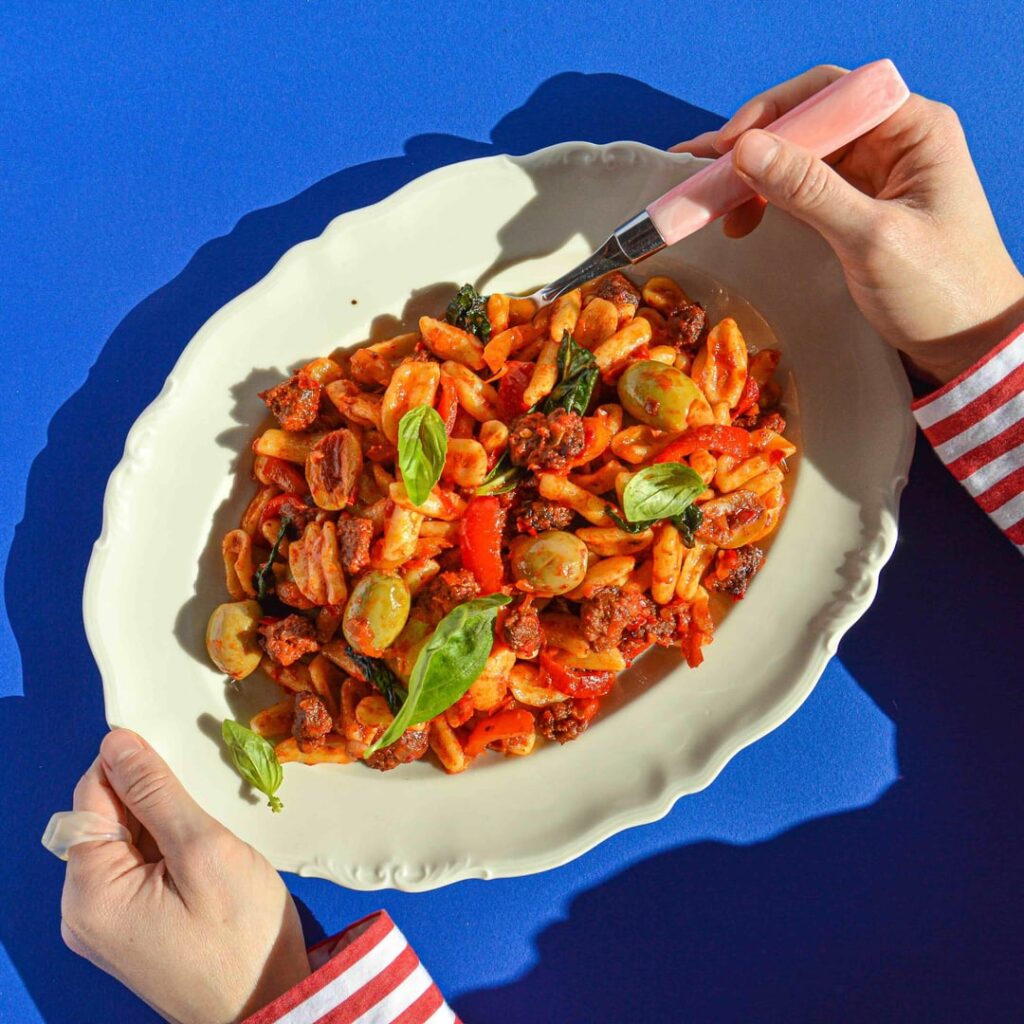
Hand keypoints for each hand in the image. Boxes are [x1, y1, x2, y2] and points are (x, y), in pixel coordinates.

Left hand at [60, 730, 309, 1022]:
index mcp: (89, 891)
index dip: (132, 765)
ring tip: (209, 836)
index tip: (179, 757)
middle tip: (204, 804)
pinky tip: (203, 858)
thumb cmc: (241, 933)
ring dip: (164, 824)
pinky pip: (137, 870)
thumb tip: (116, 742)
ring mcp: (104, 925)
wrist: (268, 1004)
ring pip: (125, 843)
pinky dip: (167, 851)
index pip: (93, 796)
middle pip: (106, 820)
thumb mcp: (203, 850)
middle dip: (152, 799)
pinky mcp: (129, 931)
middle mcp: (82, 911)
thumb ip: (156, 793)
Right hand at [672, 65, 1023, 384]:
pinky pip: (801, 190)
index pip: (830, 94)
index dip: (774, 113)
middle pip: (807, 122)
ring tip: (710, 205)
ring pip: (798, 157)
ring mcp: (874, 175)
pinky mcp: (857, 208)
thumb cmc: (939, 291)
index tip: (728, 148)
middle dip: (752, 149)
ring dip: (753, 177)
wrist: (968, 345)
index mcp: (912, 129)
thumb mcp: (870, 238)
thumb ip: (808, 191)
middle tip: (701, 177)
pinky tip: (739, 219)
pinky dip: (767, 200)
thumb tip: (745, 148)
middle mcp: (892, 141)